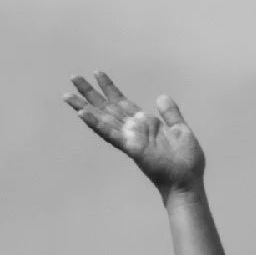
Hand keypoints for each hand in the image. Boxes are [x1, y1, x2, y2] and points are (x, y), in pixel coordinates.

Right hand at [65, 73, 205, 193]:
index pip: (122, 102)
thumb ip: (170, 114)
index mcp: (145, 124)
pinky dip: (96, 123)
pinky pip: (111, 134)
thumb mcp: (180, 130)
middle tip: (73, 77)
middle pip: (107, 108)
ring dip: (84, 106)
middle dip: (90, 93)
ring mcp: (130, 138)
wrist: (188, 181)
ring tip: (67, 95)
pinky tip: (82, 113)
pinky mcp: (132, 148)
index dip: (109, 88)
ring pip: (102, 119)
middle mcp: (133, 129)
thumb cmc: (186, 161)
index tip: (97, 73)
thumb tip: (161, 96)